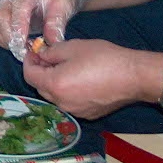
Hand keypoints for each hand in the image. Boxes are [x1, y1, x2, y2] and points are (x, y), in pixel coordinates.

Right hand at [0, 0, 94, 60]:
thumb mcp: (64, 4)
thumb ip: (56, 23)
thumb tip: (51, 43)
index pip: (18, 7)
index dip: (18, 27)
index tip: (23, 43)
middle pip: (1, 16)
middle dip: (10, 38)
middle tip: (25, 52)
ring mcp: (2, 2)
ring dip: (6, 41)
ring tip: (25, 49)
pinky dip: (3, 40)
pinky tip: (19, 43)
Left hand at [25, 39, 156, 119]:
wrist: (134, 76)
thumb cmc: (103, 58)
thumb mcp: (72, 47)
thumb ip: (51, 52)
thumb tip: (40, 55)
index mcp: (55, 86)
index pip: (30, 76)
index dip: (29, 61)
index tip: (33, 51)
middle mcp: (62, 103)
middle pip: (41, 88)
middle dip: (41, 72)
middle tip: (48, 56)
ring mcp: (75, 111)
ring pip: (55, 96)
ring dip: (54, 83)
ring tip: (65, 67)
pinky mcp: (88, 114)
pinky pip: (70, 102)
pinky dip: (68, 91)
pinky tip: (80, 79)